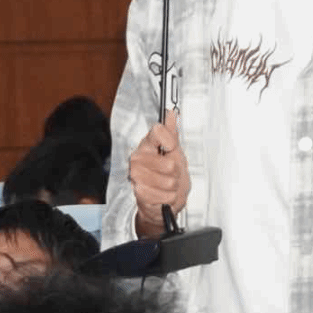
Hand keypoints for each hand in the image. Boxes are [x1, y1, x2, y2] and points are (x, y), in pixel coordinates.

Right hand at [127, 112, 189, 236]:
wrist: (163, 200)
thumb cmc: (169, 175)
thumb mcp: (175, 152)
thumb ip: (172, 133)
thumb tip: (171, 113)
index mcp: (146, 144)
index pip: (158, 132)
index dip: (170, 142)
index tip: (171, 149)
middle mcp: (138, 158)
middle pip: (170, 164)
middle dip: (176, 172)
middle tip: (171, 174)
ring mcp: (137, 176)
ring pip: (169, 181)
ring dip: (173, 187)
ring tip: (167, 185)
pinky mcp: (139, 193)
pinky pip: (166, 195)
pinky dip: (170, 198)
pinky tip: (163, 195)